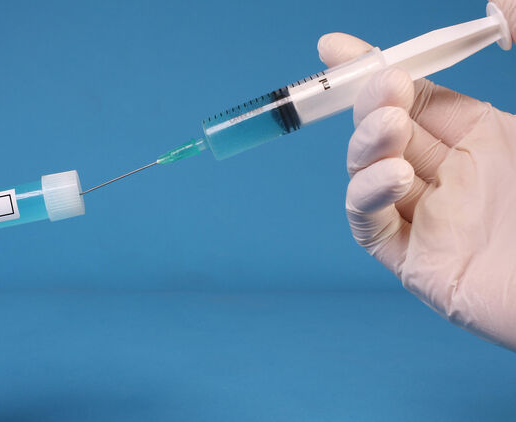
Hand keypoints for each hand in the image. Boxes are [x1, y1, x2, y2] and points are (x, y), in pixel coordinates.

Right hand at [317, 0, 515, 349]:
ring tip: (390, 130)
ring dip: (366, 145)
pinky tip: (394, 177)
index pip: (416, 96)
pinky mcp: (415, 261)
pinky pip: (370, 224)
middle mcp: (453, 176)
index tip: (336, 48)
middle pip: (384, 132)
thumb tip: (492, 1)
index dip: (374, 70)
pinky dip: (366, 196)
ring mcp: (432, 219)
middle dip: (370, 105)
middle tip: (381, 86)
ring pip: (368, 174)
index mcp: (487, 138)